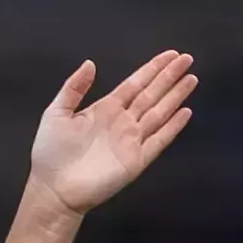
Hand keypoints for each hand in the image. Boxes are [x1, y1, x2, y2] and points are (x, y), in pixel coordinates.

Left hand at [28, 50, 196, 219]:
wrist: (53, 188)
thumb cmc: (51, 151)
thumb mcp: (56, 112)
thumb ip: (74, 88)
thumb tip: (90, 63)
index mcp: (105, 108)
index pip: (135, 84)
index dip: (152, 69)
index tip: (171, 55)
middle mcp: (123, 121)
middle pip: (151, 94)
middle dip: (169, 77)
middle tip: (187, 59)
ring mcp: (132, 140)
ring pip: (159, 113)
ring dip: (175, 96)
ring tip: (191, 79)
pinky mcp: (137, 160)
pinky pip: (159, 140)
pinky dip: (173, 127)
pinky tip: (186, 112)